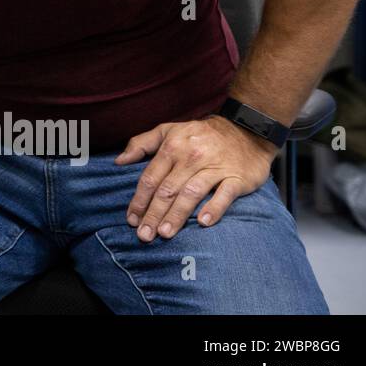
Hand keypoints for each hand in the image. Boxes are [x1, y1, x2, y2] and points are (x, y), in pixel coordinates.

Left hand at [115, 116, 276, 242]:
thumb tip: (118, 161)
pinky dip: (214, 207)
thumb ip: (141, 144)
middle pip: (168, 189)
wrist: (246, 129)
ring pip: (191, 193)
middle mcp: (191, 157)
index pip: (151, 178)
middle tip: (144, 235)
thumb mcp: (169, 130)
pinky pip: (224, 194)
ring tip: (165, 233)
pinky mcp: (237, 177)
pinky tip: (203, 222)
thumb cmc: (200, 134)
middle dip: (153, 214)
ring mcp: (215, 167)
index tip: (131, 220)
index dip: (139, 200)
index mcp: (172, 147)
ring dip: (177, 215)